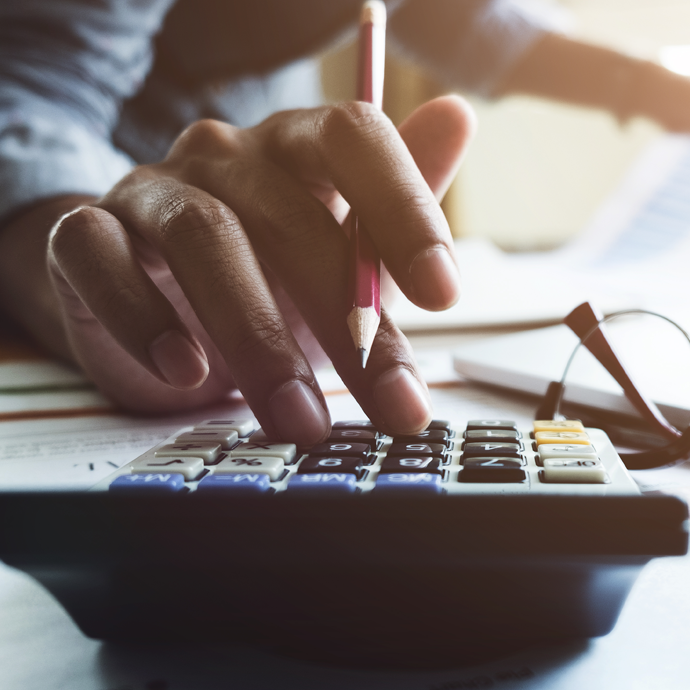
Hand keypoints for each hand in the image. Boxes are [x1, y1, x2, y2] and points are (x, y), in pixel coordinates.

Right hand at [44, 95, 473, 443]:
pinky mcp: (86, 235)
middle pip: (289, 215)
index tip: (444, 295)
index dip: (404, 208)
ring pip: (203, 239)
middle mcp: (225, 158)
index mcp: (295, 150)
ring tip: (297, 417)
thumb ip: (395, 205)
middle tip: (389, 402)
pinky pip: (102, 259)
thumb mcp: (338, 252)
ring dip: (256, 337)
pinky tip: (183, 372)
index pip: (355, 138)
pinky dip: (144, 317)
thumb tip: (458, 115)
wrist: (146, 295)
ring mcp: (152, 192)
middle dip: (343, 318)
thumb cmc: (261, 277)